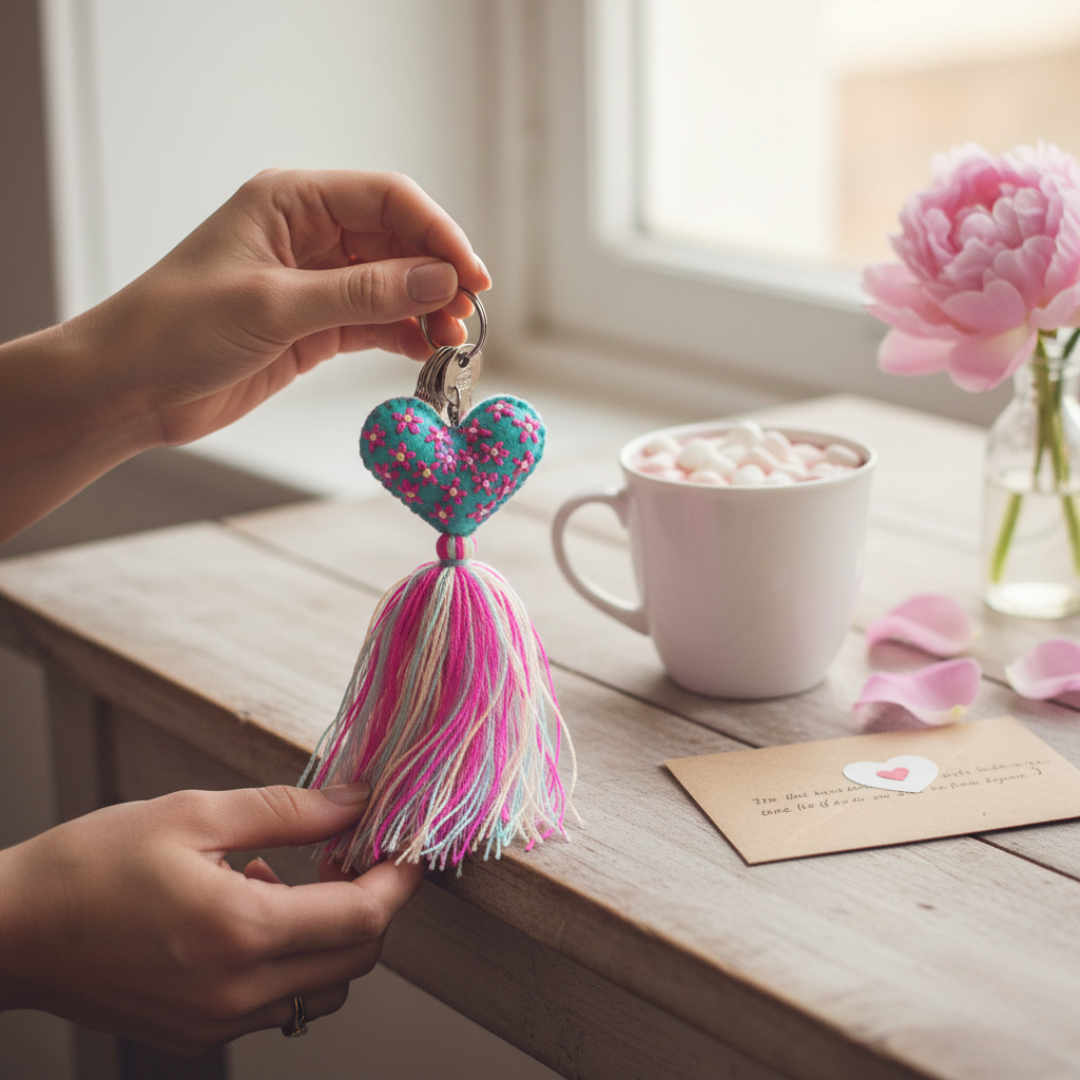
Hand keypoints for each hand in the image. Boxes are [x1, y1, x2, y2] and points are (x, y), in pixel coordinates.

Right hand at [0, 783, 423, 1054]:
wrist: (10, 932)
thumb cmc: (92, 864)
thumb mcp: (194, 814)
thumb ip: (289, 809)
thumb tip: (357, 799)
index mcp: (240, 931)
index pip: (362, 919)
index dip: (399, 881)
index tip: (412, 850)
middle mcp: (236, 991)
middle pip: (355, 961)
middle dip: (371, 906)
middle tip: (350, 854)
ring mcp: (217, 1023)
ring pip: (322, 988)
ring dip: (331, 936)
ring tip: (286, 881)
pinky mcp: (198, 1035)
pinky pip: (278, 1003)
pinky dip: (291, 961)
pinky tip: (251, 912)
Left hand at [85, 168, 490, 446]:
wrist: (129, 388)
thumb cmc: (177, 329)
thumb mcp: (276, 305)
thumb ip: (362, 294)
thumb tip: (439, 281)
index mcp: (292, 201)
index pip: (388, 200)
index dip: (438, 233)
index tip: (470, 276)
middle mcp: (308, 235)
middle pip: (398, 242)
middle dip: (437, 276)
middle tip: (465, 318)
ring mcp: (314, 282)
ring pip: (393, 285)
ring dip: (426, 310)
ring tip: (451, 342)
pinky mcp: (314, 327)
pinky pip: (376, 323)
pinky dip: (404, 336)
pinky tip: (424, 353)